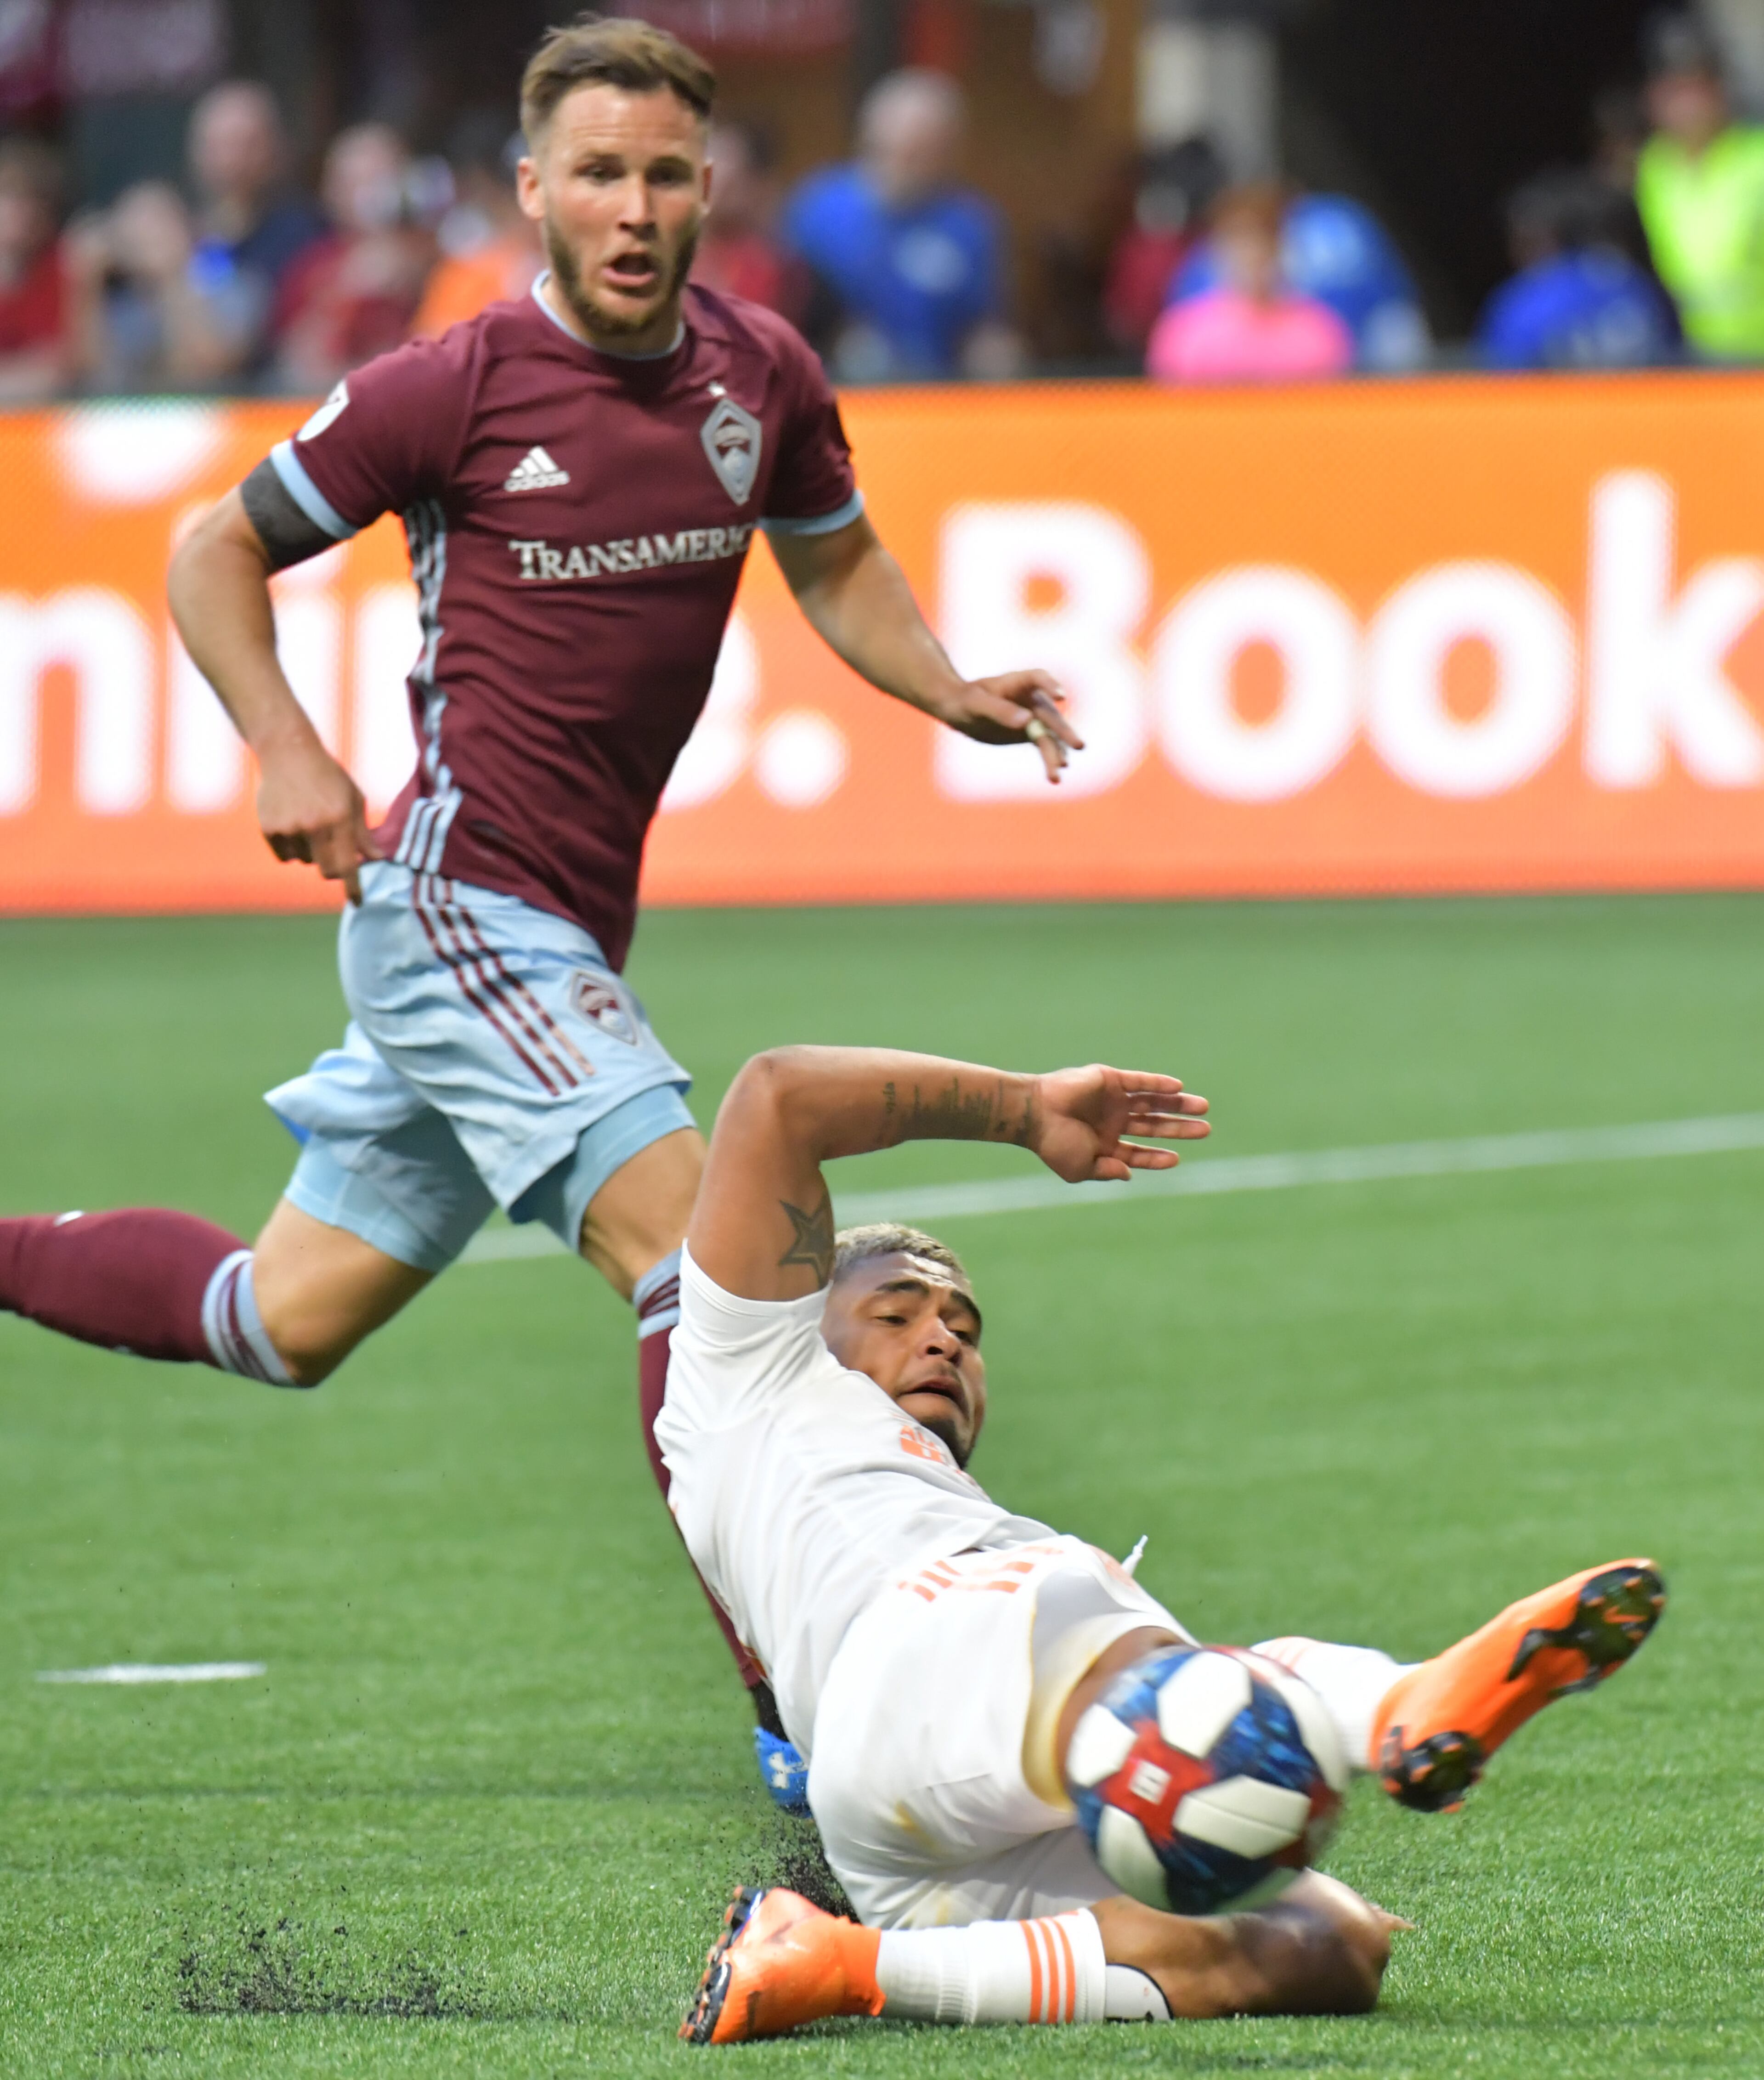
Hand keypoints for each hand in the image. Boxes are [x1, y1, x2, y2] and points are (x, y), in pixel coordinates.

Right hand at [256, 733, 380, 903]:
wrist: (288, 752)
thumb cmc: (328, 776)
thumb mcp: (353, 799)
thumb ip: (363, 833)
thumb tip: (376, 859)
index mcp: (339, 819)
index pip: (348, 864)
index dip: (353, 887)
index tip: (358, 902)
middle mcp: (314, 826)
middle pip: (327, 870)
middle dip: (334, 867)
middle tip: (333, 848)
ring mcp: (289, 828)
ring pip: (305, 862)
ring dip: (311, 853)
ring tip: (309, 823)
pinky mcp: (269, 829)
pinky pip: (285, 856)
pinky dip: (291, 848)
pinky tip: (292, 822)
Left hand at [935, 670, 1083, 782]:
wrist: (960, 710)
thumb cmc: (966, 700)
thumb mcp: (978, 704)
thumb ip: (1000, 711)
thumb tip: (1027, 721)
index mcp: (1018, 682)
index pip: (1038, 678)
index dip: (1050, 686)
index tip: (1060, 697)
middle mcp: (1031, 698)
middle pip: (1051, 715)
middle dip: (1064, 732)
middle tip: (1079, 746)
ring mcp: (1033, 716)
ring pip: (1049, 735)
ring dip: (1057, 752)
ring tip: (1061, 769)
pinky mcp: (1030, 733)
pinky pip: (1044, 746)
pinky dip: (1050, 758)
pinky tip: (1056, 773)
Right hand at [1029, 1066, 1208, 1183]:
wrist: (1034, 1114)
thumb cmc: (1054, 1144)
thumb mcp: (1080, 1169)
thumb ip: (1107, 1171)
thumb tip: (1131, 1174)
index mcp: (1105, 1144)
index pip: (1139, 1152)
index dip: (1157, 1157)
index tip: (1177, 1159)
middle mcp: (1112, 1121)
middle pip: (1154, 1126)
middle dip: (1179, 1128)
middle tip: (1206, 1130)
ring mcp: (1112, 1100)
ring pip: (1152, 1102)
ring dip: (1177, 1105)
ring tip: (1203, 1109)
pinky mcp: (1110, 1080)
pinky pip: (1140, 1082)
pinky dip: (1159, 1084)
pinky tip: (1179, 1088)